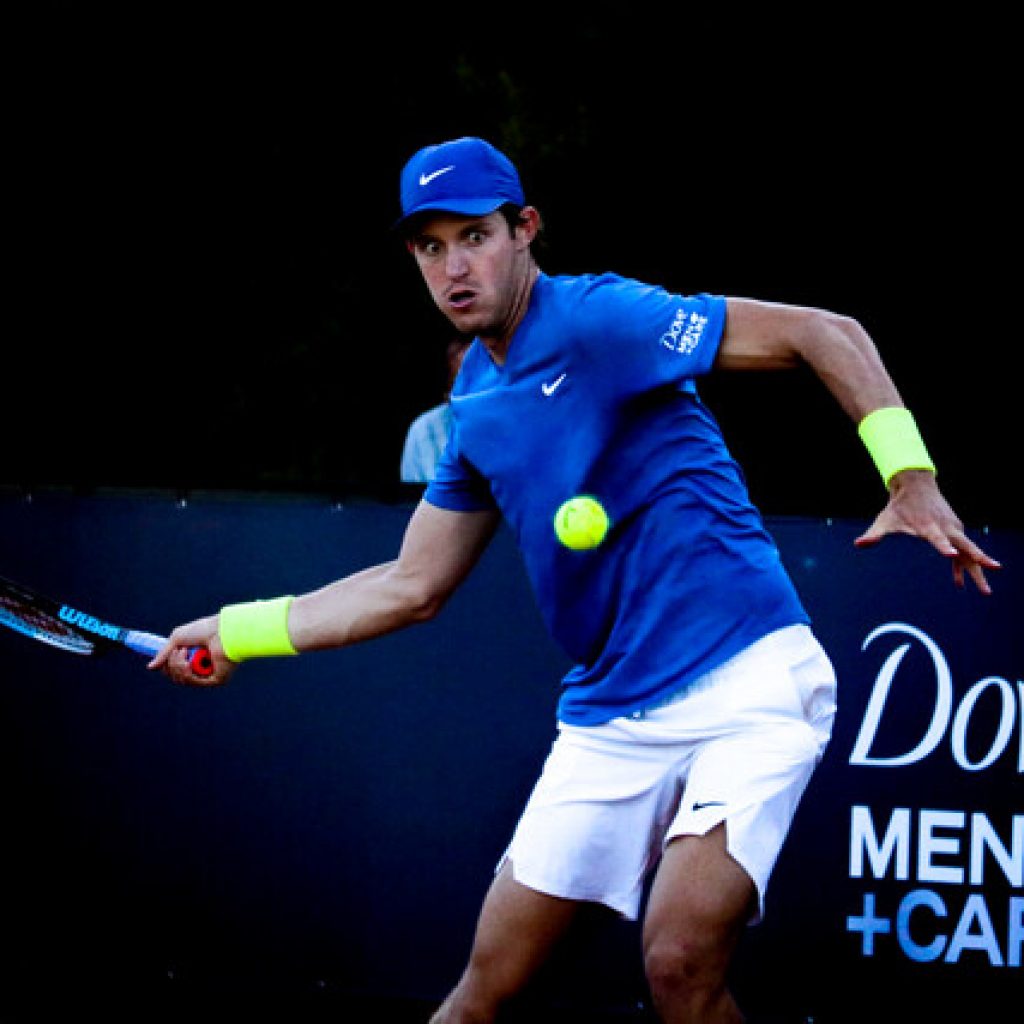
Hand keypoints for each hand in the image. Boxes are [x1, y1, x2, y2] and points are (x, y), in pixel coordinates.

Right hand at [148, 614, 236, 685]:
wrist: (220, 629)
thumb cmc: (203, 630)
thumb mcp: (177, 639)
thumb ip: (164, 653)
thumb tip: (150, 668)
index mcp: (193, 658)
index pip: (173, 670)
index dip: (166, 666)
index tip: (166, 656)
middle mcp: (200, 667)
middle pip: (176, 676)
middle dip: (172, 664)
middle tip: (180, 650)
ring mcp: (208, 674)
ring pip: (183, 680)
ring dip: (178, 666)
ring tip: (185, 652)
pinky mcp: (216, 679)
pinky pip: (194, 682)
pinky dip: (187, 673)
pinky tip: (188, 663)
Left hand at [854, 470, 1001, 593]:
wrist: (917, 485)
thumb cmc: (899, 506)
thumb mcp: (884, 520)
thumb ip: (874, 535)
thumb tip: (858, 544)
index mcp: (928, 526)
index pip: (938, 539)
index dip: (945, 547)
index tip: (953, 556)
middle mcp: (946, 528)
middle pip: (966, 548)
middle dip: (978, 563)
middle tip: (990, 577)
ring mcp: (953, 529)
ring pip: (970, 551)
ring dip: (979, 569)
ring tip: (985, 592)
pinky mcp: (956, 530)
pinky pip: (963, 551)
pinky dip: (964, 566)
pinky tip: (959, 582)